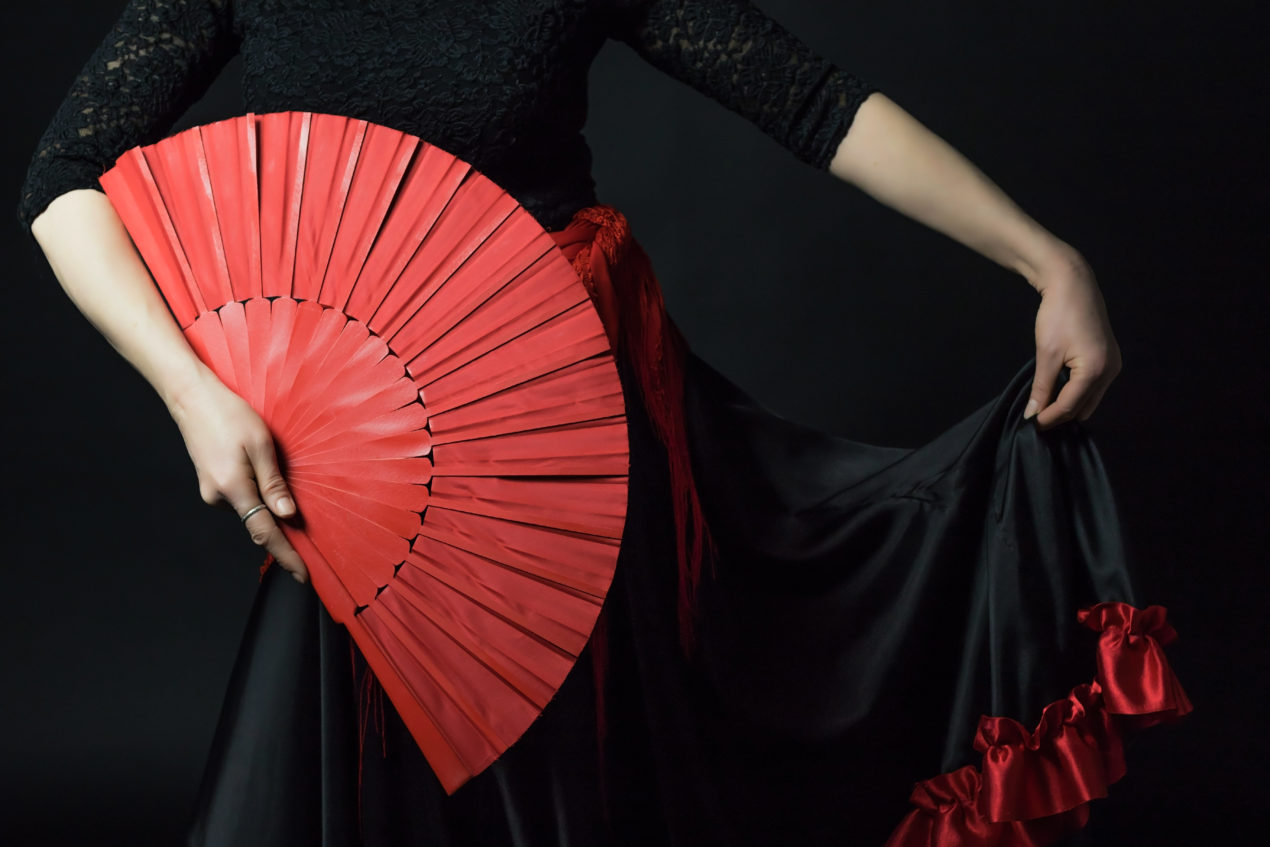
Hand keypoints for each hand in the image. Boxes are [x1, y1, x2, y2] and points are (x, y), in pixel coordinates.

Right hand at [165, 367, 308, 582]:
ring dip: (267, 501)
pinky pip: (240, 496)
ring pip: (249, 507)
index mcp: (234, 489)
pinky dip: (255, 492)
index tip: (302, 575)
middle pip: (258, 522)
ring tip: (272, 465)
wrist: (191, 397)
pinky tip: (258, 467)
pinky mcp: (210, 483)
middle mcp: (218, 497)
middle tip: (306, 522)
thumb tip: (287, 516)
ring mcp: (211, 491)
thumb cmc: (229, 415)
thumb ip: (274, 483)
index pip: (265, 533)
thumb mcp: (261, 445)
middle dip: (282, 526)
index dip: (286, 555)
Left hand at [1024, 249, 1121, 429]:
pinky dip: (1077, 393)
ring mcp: (1113, 365)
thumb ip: (1042, 387)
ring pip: (1090, 399)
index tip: (1030, 424)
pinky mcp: (1110, 359)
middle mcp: (1110, 371)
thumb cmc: (1058, 316)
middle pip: (1083, 407)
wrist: (1073, 285)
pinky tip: (1059, 392)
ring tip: (1044, 407)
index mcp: (1096, 371)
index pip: (1070, 407)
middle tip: (1036, 418)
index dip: (1048, 418)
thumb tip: (1033, 414)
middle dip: (1060, 415)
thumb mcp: (1046, 354)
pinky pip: (1093, 386)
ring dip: (1069, 405)